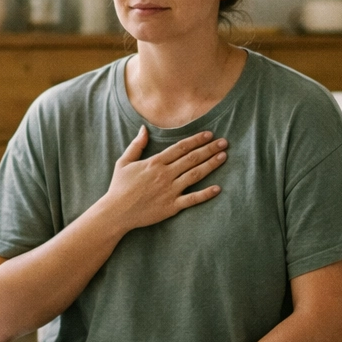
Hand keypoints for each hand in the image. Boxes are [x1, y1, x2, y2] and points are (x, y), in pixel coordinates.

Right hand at [101, 126, 228, 231]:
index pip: (180, 148)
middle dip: (209, 149)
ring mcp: (170, 190)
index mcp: (155, 162)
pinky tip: (218, 188)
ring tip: (223, 157)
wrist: (116, 212)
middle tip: (224, 142)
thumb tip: (144, 128)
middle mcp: (165, 174)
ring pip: (195, 175)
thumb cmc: (119, 187)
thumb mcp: (124, 162)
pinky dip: (205, 194)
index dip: (196, 140)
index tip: (209, 134)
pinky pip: (192, 199)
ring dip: (211, 165)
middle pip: (192, 158)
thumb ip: (136, 145)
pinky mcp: (172, 206)